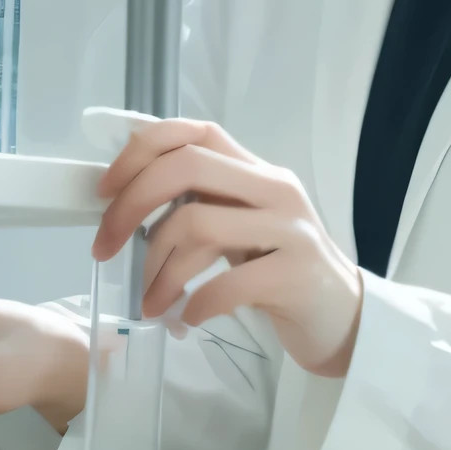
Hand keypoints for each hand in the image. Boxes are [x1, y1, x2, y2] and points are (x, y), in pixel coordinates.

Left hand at [93, 118, 362, 377]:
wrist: (345, 319)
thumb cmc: (282, 272)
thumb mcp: (245, 226)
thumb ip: (205, 204)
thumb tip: (127, 198)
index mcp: (258, 171)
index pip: (196, 131)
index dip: (141, 150)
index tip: (106, 189)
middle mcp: (276, 189)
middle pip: (187, 167)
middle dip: (131, 206)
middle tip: (105, 248)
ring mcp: (289, 229)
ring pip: (197, 225)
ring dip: (157, 272)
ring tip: (152, 303)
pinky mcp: (294, 274)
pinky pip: (223, 284)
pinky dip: (193, 304)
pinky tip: (188, 317)